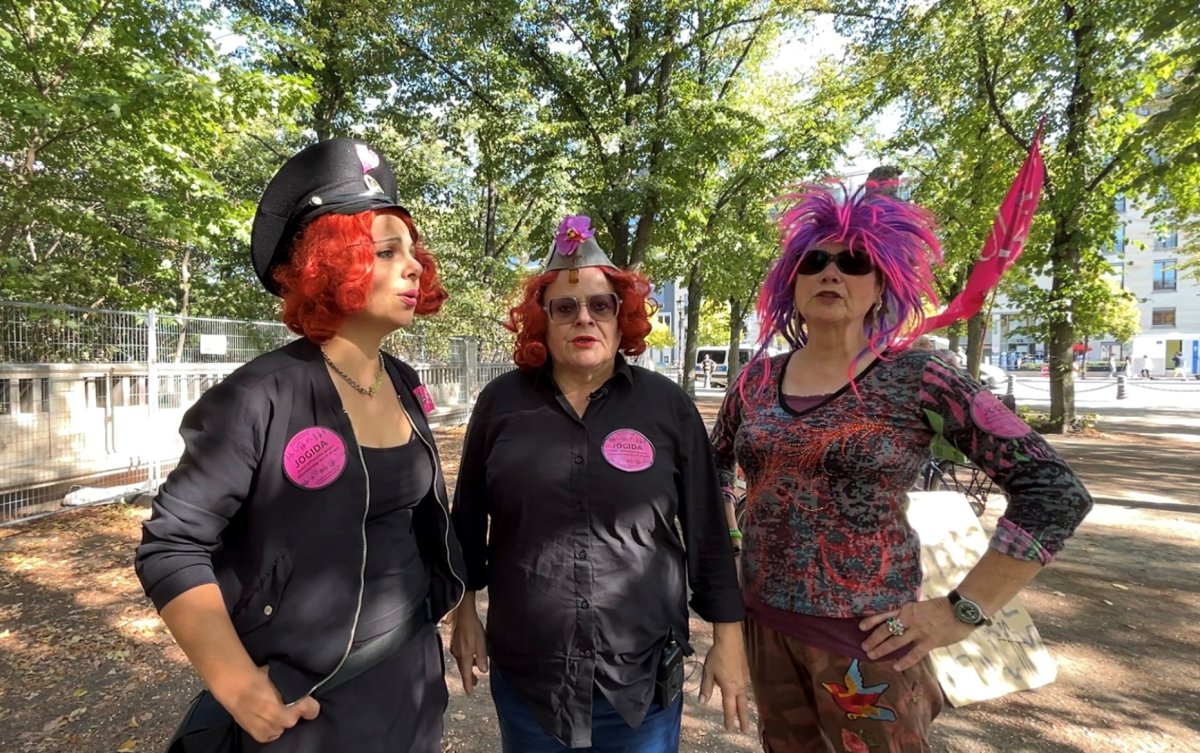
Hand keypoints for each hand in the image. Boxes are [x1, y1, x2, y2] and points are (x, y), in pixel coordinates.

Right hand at [212, 665, 319, 743]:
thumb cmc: (263, 677)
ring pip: (281, 727)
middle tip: (279, 703)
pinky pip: (269, 735)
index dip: (308, 705)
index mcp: (300, 704)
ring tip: (266, 710)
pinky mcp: (262, 737)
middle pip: (295, 718)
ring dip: (277, 721)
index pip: (313, 711)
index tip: (303, 702)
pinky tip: (260, 718)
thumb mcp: (285, 678)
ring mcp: (276, 730)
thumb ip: (294, 689)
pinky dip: (266, 728)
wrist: (238, 686)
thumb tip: (299, 691)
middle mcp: (290, 720)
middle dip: (290, 712)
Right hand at [449, 605, 488, 693]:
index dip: (468, 684)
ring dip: (468, 666)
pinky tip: (470, 654)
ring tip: (474, 668)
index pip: (466, 674)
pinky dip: (466, 658)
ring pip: (462, 661)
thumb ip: (481, 658)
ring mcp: (454, 647)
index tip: (469, 692)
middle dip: (468, 677)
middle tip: (474, 683)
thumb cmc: (472, 627)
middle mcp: (457, 654)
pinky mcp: (454, 641)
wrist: (462, 613)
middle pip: (463, 669)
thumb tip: (482, 671)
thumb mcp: (481, 643)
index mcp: (464, 655)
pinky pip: (460, 654)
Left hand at [699, 623, 750, 732]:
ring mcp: (744, 679)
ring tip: (743, 715)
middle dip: (743, 719)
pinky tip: (740, 694)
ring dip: (743, 707)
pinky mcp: (745, 672)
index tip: (729, 728)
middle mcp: (739, 685)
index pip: (729, 707)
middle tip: (745, 730)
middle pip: (741, 706)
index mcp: (729, 687)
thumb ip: (706, 687)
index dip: (729, 719)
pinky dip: (743, 695)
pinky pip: (744, 687)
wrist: (730, 640)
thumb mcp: (708, 672)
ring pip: (744, 697)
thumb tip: (702, 701)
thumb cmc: (717, 656)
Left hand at [859, 598, 975, 671]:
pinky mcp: (929, 641)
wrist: (962, 609)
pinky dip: (904, 661)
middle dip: (873, 639)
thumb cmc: (944, 608)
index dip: (872, 620)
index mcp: (908, 608)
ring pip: (896, 641)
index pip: (885, 614)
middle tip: (864, 647)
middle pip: (886, 629)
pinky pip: (914, 653)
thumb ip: (912, 614)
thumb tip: (901, 621)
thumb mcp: (923, 606)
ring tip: (872, 656)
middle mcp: (910, 619)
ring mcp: (919, 630)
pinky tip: (896, 666)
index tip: (860, 627)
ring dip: (882, 649)